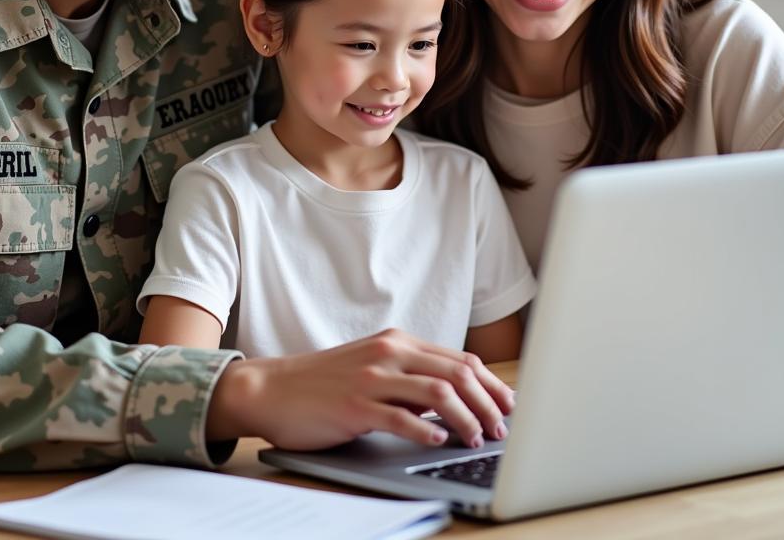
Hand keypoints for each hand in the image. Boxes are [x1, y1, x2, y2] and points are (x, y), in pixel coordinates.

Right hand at [206, 329, 512, 449]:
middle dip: (488, 402)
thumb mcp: (374, 370)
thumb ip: (411, 379)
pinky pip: (400, 416)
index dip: (492, 384)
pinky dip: (425, 429)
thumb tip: (454, 402)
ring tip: (477, 439)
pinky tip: (440, 440)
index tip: (510, 406)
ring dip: (466, 418)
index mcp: (398, 343)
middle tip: (502, 429)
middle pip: (457, 373)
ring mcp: (372, 378)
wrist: (273, 388)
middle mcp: (390, 354)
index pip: (460, 360)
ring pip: (437, 392)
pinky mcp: (355, 404)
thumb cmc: (325, 384)